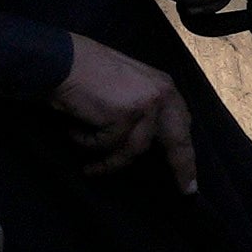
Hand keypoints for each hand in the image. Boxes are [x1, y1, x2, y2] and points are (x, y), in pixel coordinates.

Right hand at [50, 34, 196, 184]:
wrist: (60, 60)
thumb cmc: (86, 73)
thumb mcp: (127, 86)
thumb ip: (142, 108)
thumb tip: (149, 141)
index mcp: (164, 87)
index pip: (182, 125)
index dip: (185, 150)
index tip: (190, 174)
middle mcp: (162, 95)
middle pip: (177, 141)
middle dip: (182, 168)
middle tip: (186, 191)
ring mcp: (145, 106)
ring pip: (133, 149)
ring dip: (108, 160)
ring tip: (90, 166)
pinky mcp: (125, 116)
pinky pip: (106, 145)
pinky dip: (87, 142)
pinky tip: (73, 131)